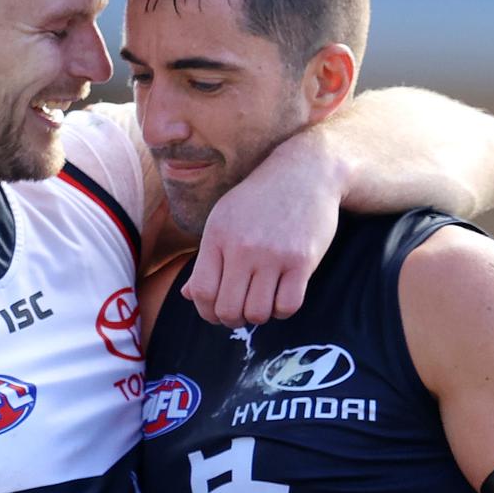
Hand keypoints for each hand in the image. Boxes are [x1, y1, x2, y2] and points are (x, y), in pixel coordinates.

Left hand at [182, 144, 340, 326]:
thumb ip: (207, 259)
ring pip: (257, 313)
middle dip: (231, 320)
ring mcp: (273, 254)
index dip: (206, 312)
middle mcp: (242, 247)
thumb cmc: (259, 199)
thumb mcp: (224, 219)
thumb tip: (188, 296)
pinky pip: (288, 306)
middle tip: (240, 313)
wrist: (305, 172)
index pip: (202, 292)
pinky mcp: (302, 260)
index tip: (216, 312)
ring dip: (259, 316)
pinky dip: (282, 310)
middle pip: (227, 309)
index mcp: (217, 236)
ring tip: (261, 303)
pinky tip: (282, 296)